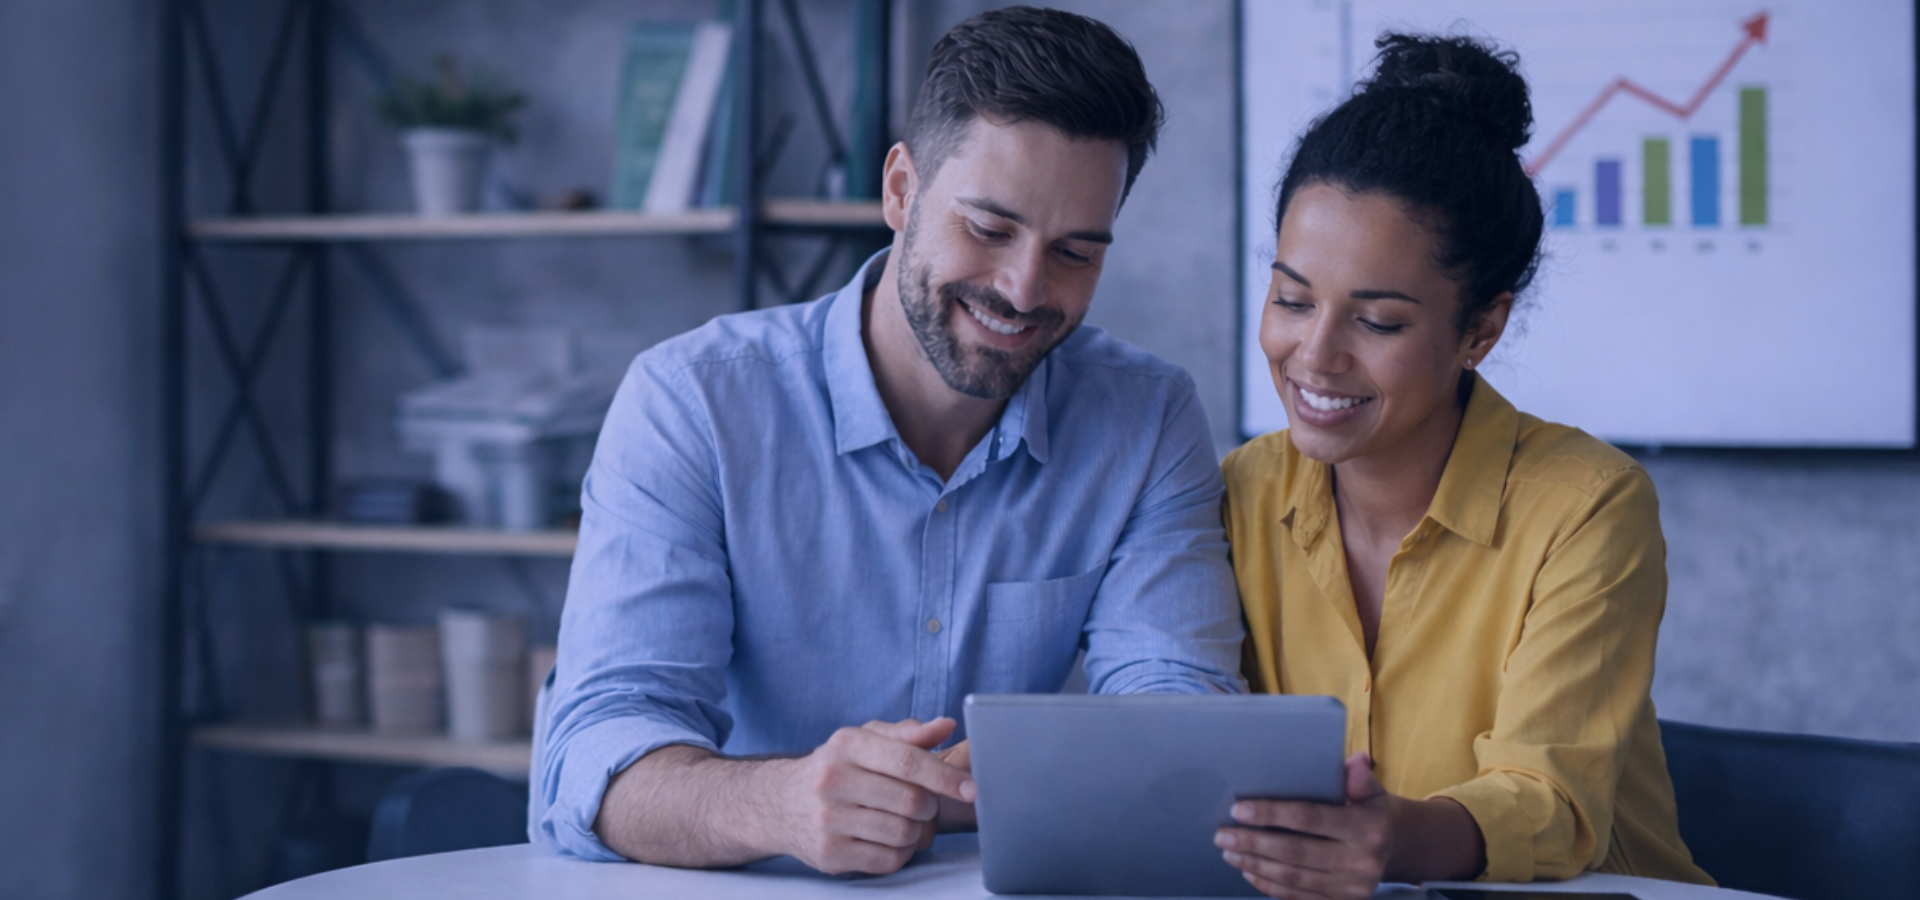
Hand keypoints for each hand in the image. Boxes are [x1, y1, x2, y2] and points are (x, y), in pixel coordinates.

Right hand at [769, 717, 975, 874]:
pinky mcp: (829, 854)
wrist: (779, 804)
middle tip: (925, 805)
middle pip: (911, 801)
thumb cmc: (835, 768)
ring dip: (918, 831)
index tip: (970, 788)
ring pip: (903, 833)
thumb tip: (946, 725)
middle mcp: (833, 780)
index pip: (908, 761)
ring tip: (908, 822)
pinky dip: (902, 852)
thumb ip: (907, 734)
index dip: (945, 776)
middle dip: (930, 806)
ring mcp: (828, 820)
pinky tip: (892, 840)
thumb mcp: (864, 740)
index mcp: (847, 745)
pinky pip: (888, 860)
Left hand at [1215, 753, 1391, 899]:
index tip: (1239, 810)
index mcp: (1367, 828)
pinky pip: (1298, 896)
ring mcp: (1352, 888)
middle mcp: (1362, 862)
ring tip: (1229, 851)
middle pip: (1295, 851)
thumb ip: (1358, 778)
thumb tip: (1354, 760)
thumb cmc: (1371, 811)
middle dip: (1253, 842)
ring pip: (1292, 877)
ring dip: (1255, 864)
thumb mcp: (1371, 791)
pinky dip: (1269, 885)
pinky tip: (1248, 871)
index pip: (1310, 818)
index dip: (1271, 814)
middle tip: (1223, 835)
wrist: (1397, 849)